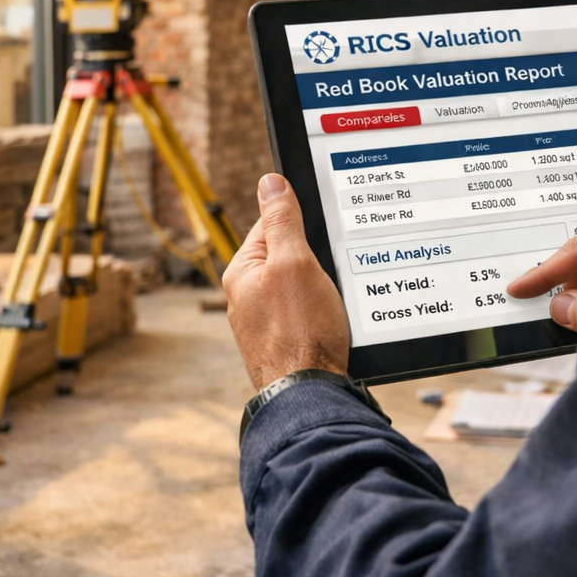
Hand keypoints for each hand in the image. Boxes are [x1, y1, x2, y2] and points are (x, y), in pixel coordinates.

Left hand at [220, 174, 350, 389]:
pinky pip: (308, 310)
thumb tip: (270, 182)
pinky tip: (334, 319)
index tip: (325, 230)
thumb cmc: (300, 331)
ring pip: (302, 284)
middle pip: (289, 255)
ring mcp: (268, 320)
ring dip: (322, 285)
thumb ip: (282, 221)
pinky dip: (323, 309)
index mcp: (242, 272)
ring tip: (332, 299)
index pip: (272, 224)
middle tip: (333, 268)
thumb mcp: (294, 262)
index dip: (302, 222)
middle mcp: (249, 296)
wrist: (311, 394)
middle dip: (315, 257)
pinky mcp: (287, 340)